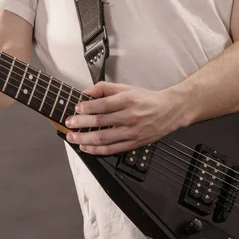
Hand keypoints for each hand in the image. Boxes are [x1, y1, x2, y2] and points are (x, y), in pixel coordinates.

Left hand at [64, 81, 186, 154]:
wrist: (169, 111)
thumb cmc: (147, 99)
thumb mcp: (127, 88)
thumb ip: (105, 88)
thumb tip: (87, 92)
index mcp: (128, 100)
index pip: (104, 105)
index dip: (88, 107)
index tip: (76, 108)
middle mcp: (130, 116)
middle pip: (101, 122)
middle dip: (81, 124)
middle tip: (69, 123)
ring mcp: (132, 132)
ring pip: (104, 138)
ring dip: (85, 139)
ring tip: (72, 137)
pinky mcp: (133, 144)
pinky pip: (112, 149)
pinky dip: (97, 150)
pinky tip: (86, 147)